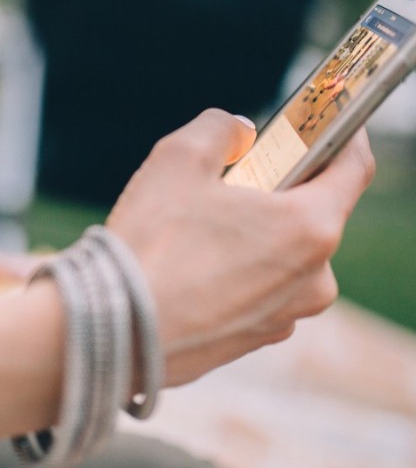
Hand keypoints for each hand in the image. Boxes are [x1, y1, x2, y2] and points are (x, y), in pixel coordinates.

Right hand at [106, 109, 375, 386]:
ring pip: (279, 259)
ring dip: (250, 239)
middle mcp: (311, 281)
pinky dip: (231, 276)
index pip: (354, 169)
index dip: (342, 137)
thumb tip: (235, 133)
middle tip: (227, 184)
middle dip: (275, 194)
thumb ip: (219, 129)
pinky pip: (252, 294)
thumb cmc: (151, 244)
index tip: (325, 124)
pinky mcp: (249, 343)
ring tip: (195, 233)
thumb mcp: (179, 157)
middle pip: (309, 217)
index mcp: (308, 229)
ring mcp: (281, 318)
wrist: (112, 329)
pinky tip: (186, 270)